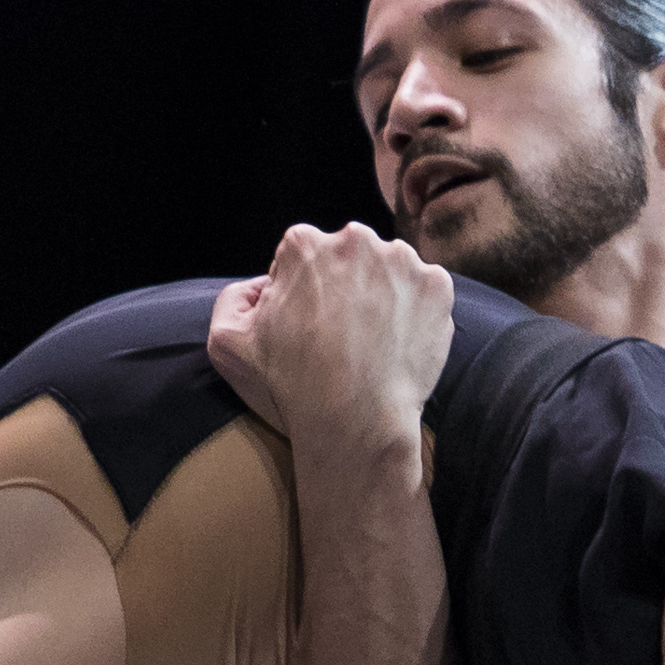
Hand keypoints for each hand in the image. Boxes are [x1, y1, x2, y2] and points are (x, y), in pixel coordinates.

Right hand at [206, 221, 452, 460]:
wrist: (356, 424)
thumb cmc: (291, 385)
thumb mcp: (227, 341)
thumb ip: (233, 299)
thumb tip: (263, 287)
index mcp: (304, 244)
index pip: (301, 256)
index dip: (301, 291)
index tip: (306, 324)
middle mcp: (356, 240)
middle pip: (348, 256)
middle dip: (343, 285)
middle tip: (340, 334)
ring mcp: (403, 262)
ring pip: (388, 270)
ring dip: (381, 295)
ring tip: (371, 342)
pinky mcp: (437, 287)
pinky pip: (424, 290)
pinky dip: (415, 311)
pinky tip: (397, 344)